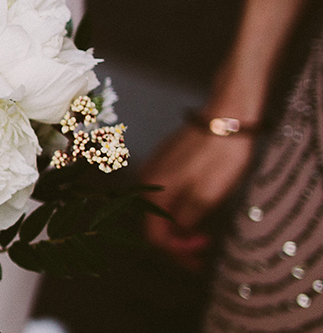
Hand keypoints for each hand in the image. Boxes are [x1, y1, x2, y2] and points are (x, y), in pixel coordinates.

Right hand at [140, 124, 256, 269]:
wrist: (225, 118)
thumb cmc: (219, 157)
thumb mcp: (208, 195)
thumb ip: (188, 219)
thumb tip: (178, 234)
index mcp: (155, 192)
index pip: (154, 236)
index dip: (177, 252)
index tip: (201, 254)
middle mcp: (147, 181)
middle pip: (153, 224)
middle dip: (176, 243)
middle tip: (202, 253)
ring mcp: (154, 169)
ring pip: (159, 209)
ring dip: (177, 227)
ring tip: (201, 235)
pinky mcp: (164, 162)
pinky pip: (164, 194)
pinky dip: (177, 209)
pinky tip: (195, 212)